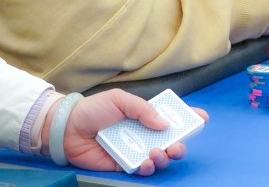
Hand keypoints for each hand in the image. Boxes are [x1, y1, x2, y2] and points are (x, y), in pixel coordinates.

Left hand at [52, 90, 207, 175]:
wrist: (67, 128)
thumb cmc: (93, 109)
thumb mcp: (120, 99)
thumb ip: (143, 110)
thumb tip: (164, 123)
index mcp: (146, 116)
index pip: (172, 117)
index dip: (188, 118)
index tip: (201, 119)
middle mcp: (144, 133)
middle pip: (171, 140)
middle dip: (181, 144)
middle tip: (177, 145)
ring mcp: (135, 149)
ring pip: (160, 157)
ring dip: (164, 157)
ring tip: (156, 152)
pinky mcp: (124, 164)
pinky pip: (142, 170)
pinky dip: (148, 168)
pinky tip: (145, 162)